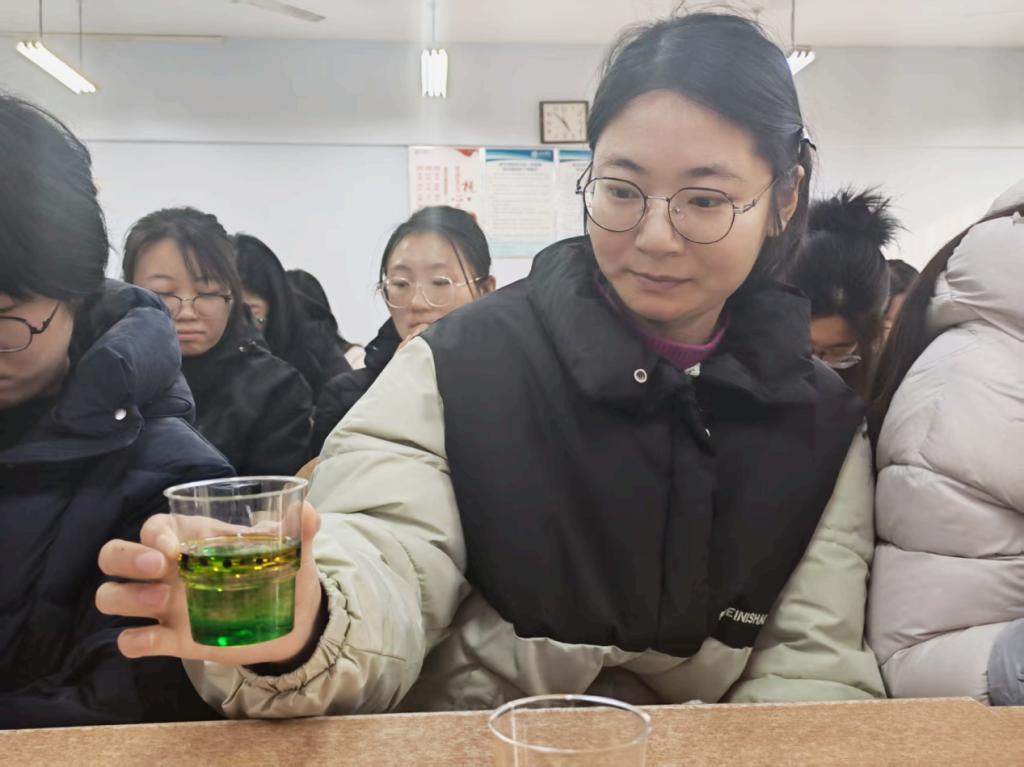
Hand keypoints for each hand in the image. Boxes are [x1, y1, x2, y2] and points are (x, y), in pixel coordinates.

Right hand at [96, 503, 323, 666]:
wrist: (294, 622)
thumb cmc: (284, 573)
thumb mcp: (294, 550)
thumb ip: (299, 528)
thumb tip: (307, 511)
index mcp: (194, 538)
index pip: (155, 526)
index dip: (154, 533)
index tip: (173, 548)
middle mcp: (170, 568)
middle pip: (116, 555)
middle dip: (126, 558)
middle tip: (159, 569)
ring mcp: (166, 605)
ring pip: (112, 595)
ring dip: (125, 597)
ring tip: (161, 602)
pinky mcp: (172, 639)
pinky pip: (132, 640)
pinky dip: (133, 641)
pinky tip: (154, 640)